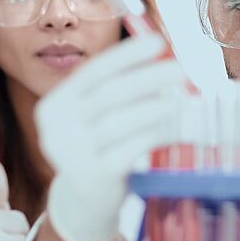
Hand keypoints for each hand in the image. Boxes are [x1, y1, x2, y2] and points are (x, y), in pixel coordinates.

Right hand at [36, 35, 184, 240]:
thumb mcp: (98, 115)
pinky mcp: (94, 174)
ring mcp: (72, 153)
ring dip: (154, 107)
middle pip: (108, 94)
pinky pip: (129, 149)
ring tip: (180, 100)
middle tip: (182, 69)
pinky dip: (154, 135)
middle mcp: (57, 127)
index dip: (127, 55)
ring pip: (118, 122)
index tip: (158, 42)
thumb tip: (164, 56)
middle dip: (149, 77)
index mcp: (57, 103)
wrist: (87, 199)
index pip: (93, 71)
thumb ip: (121, 87)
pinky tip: (173, 129)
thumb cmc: (101, 145)